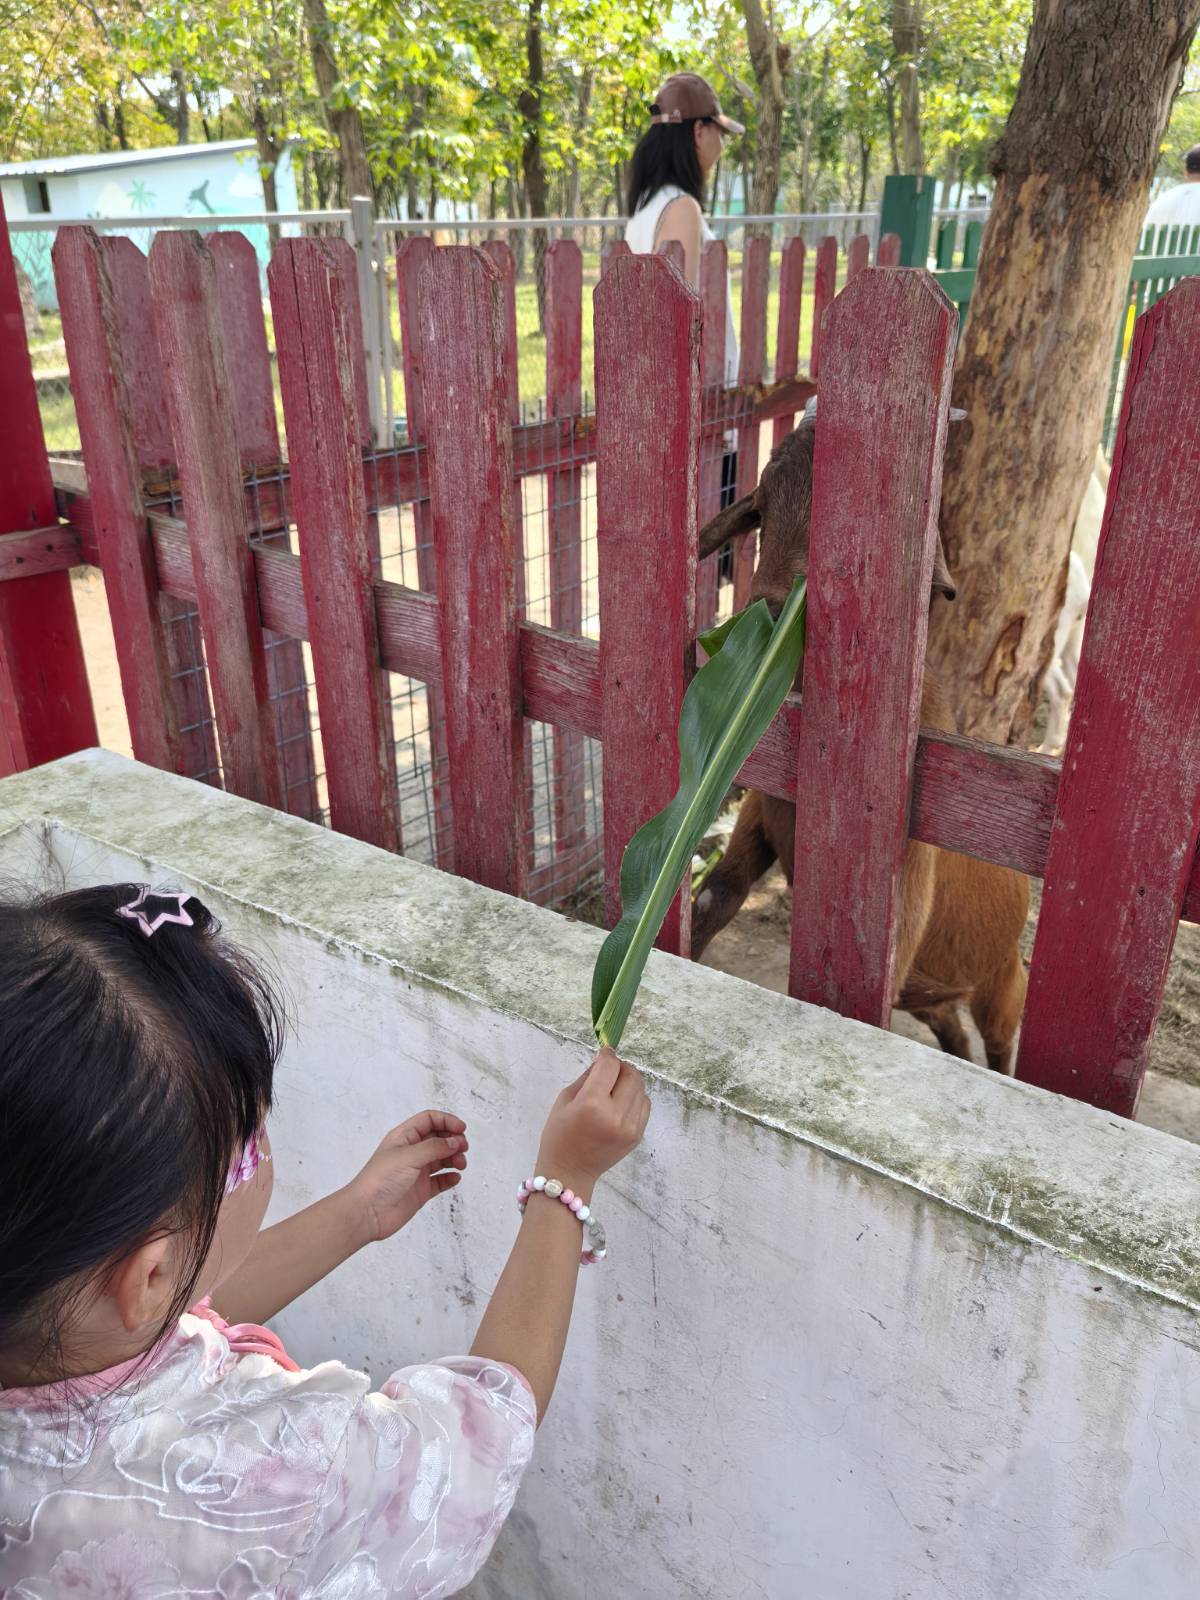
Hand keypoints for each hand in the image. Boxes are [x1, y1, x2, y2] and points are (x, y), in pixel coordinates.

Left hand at [346, 1111, 467, 1243]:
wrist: (367, 1213)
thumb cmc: (379, 1180)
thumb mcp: (408, 1156)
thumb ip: (434, 1147)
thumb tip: (455, 1141)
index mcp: (404, 1137)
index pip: (429, 1120)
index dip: (446, 1121)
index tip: (461, 1129)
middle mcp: (411, 1152)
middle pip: (438, 1138)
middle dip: (453, 1140)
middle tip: (463, 1148)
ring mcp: (416, 1171)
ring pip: (442, 1159)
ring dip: (454, 1158)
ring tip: (460, 1164)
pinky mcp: (421, 1190)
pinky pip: (441, 1180)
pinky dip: (450, 1178)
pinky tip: (455, 1178)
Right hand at [534, 1049, 649, 1198]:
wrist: (569, 1172)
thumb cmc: (559, 1134)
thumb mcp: (564, 1100)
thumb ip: (586, 1077)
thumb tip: (603, 1060)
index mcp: (592, 1103)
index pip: (610, 1066)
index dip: (607, 1055)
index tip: (603, 1053)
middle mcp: (615, 1114)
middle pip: (630, 1075)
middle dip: (620, 1067)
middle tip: (609, 1071)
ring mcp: (630, 1126)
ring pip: (640, 1088)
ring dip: (628, 1082)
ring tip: (614, 1088)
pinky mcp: (637, 1135)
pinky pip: (644, 1105)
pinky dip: (635, 1098)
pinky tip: (621, 1104)